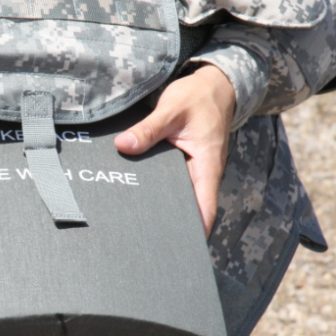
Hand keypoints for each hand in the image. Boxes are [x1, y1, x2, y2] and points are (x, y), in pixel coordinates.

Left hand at [113, 64, 235, 236]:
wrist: (212, 85)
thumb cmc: (198, 97)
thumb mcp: (172, 109)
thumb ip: (148, 129)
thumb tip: (124, 146)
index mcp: (207, 165)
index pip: (205, 206)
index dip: (197, 229)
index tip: (185, 249)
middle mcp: (201, 173)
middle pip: (188, 207)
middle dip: (173, 226)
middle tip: (151, 247)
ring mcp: (191, 170)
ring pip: (176, 196)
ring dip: (162, 209)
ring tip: (139, 231)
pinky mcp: (181, 164)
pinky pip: (168, 182)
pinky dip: (155, 190)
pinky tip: (136, 199)